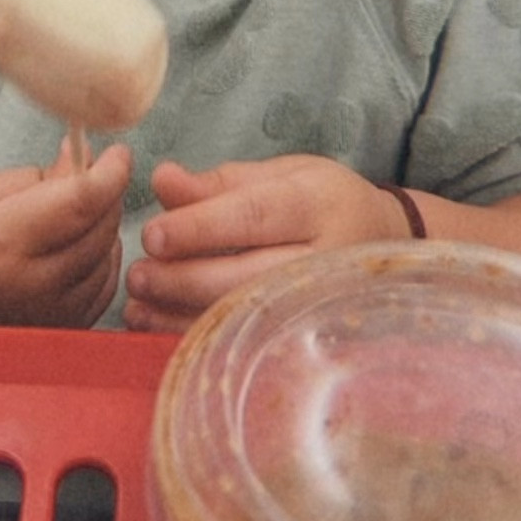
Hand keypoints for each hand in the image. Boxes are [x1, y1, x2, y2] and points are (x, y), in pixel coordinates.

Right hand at [0, 137, 130, 327]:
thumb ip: (40, 176)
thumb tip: (87, 156)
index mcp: (1, 240)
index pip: (80, 203)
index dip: (109, 173)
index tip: (118, 151)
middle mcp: (29, 285)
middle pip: (100, 228)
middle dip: (106, 193)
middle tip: (90, 173)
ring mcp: (48, 314)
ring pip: (108, 256)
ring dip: (104, 226)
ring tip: (73, 210)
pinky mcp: (59, 329)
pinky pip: (105, 285)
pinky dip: (101, 257)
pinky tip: (76, 243)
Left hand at [125, 156, 406, 333]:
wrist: (384, 243)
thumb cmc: (320, 202)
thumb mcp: (280, 176)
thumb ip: (217, 183)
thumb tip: (161, 180)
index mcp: (318, 204)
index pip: (254, 216)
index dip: (199, 228)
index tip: (151, 236)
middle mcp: (325, 258)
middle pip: (247, 274)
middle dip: (184, 279)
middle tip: (136, 275)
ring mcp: (320, 304)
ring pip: (245, 316)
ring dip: (181, 315)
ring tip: (136, 305)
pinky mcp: (309, 336)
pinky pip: (247, 344)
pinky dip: (195, 338)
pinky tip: (157, 328)